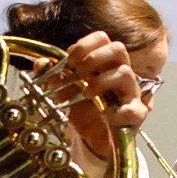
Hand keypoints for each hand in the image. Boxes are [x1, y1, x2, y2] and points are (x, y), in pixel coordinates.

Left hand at [61, 33, 146, 162]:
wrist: (93, 138)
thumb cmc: (82, 109)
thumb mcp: (63, 92)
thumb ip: (52, 76)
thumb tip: (41, 63)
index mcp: (104, 62)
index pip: (101, 39)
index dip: (84, 45)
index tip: (68, 61)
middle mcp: (120, 72)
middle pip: (118, 48)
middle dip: (94, 57)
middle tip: (78, 73)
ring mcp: (131, 92)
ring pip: (125, 73)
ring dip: (101, 81)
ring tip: (87, 94)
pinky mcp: (136, 114)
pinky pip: (135, 109)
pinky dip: (118, 113)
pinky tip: (105, 116)